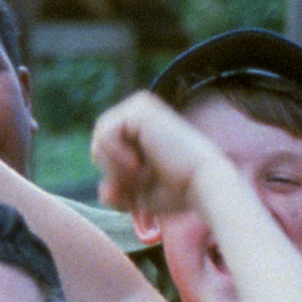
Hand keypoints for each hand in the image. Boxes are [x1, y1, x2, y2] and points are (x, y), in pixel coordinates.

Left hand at [91, 91, 222, 220]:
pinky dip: (116, 156)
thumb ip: (116, 191)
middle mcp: (139, 111)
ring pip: (99, 138)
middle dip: (112, 171)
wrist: (203, 185)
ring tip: (140, 172)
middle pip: (98, 144)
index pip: (103, 151)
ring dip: (115, 166)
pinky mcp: (141, 106)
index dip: (113, 177)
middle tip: (139, 179)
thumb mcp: (137, 195)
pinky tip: (138, 163)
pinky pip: (106, 133)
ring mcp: (140, 105)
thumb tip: (103, 191)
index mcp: (139, 127)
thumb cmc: (178, 193)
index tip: (137, 189)